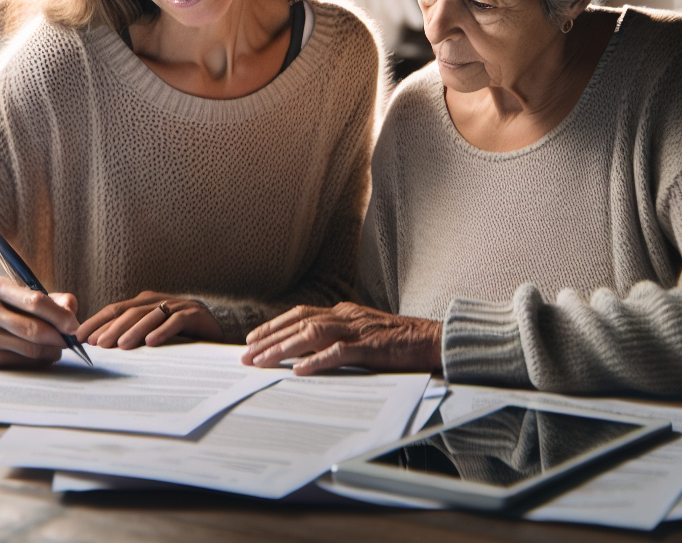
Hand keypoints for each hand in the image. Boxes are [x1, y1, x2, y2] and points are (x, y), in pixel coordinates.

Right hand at [0, 278, 79, 368]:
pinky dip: (38, 361)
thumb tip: (70, 313)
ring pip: (30, 349)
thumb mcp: (31, 295)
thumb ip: (56, 301)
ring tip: (55, 347)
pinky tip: (39, 354)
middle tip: (70, 342)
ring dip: (51, 351)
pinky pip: (23, 363)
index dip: (60, 316)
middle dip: (58, 337)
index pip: (35, 302)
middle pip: (32, 329)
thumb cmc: (14, 307)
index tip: (75, 327)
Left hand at [77, 291, 223, 348]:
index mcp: (144, 302)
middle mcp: (158, 300)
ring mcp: (176, 305)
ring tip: (121, 346)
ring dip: (134, 331)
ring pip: (150, 316)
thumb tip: (101, 346)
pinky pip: (176, 321)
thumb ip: (131, 333)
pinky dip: (162, 331)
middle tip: (98, 343)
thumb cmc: (181, 333)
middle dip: (112, 328)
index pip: (115, 309)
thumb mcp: (152, 332)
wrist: (218, 328)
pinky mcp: (194, 314)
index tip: (80, 336)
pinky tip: (151, 343)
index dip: (97, 321)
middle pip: (130, 312)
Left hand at [242, 302, 442, 375]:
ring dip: (283, 349)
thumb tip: (308, 355)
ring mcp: (359, 330)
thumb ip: (340, 339)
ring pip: (312, 335)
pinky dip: (317, 361)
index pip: (300, 314)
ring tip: (263, 362)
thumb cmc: (401, 342)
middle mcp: (347, 316)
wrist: (435, 340)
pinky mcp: (371, 347)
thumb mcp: (364, 334)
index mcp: (344, 312)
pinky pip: (339, 352)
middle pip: (299, 323)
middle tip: (246, 355)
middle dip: (269, 339)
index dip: (274, 325)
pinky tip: (299, 370)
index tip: (252, 339)